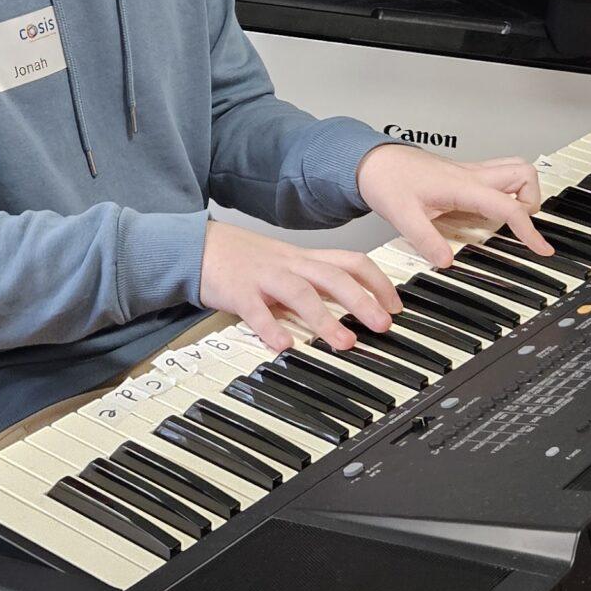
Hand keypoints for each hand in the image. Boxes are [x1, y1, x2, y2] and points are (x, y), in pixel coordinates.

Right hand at [198, 218, 400, 353]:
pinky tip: (284, 346)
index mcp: (303, 258)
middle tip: (383, 325)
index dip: (378, 282)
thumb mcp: (284, 263)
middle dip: (363, 301)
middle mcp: (289, 264)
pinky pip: (256, 311)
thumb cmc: (241, 258)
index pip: (351, 262)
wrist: (194, 244)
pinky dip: (271, 329)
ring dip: (326, 318)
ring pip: (300, 293)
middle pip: (334, 276)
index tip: (395, 305)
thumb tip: (348, 304)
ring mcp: (263, 277)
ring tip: (344, 343)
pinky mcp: (237, 291)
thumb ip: (312, 280)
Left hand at [355, 143, 552, 265]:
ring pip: (515, 169)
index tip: (541, 248)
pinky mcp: (464, 174)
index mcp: (461, 185)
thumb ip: (426, 239)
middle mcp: (471, 175)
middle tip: (521, 227)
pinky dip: (506, 192)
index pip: (508, 205)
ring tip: (510, 219)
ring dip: (522, 192)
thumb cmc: (387, 180)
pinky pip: (498, 176)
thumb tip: (447, 260)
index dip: (528, 228)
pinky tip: (489, 212)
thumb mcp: (402, 215)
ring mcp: (470, 172)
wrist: (374, 160)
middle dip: (532, 202)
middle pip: (524, 174)